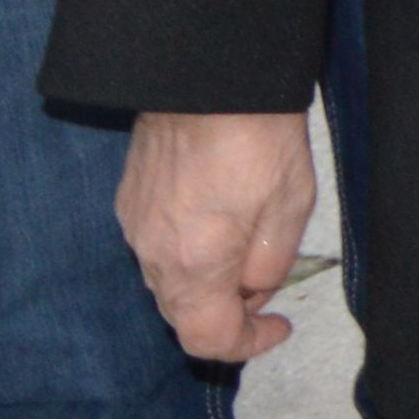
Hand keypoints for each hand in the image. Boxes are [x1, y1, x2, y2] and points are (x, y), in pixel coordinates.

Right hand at [119, 108, 313, 360]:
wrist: (206, 75)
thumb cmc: (258, 136)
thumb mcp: (289, 206)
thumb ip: (269, 264)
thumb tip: (253, 293)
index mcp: (193, 265)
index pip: (207, 338)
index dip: (247, 344)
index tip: (278, 326)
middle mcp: (151, 254)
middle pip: (183, 312)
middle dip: (227, 311)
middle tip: (267, 285)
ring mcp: (133, 226)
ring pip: (168, 279)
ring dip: (207, 279)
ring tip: (247, 243)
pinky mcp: (128, 200)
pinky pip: (156, 246)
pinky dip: (187, 250)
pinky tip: (216, 218)